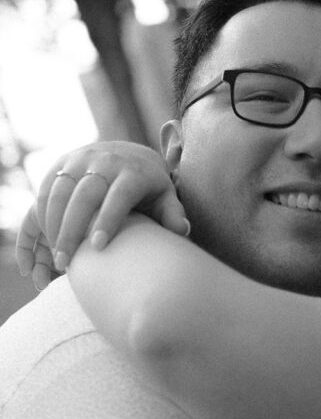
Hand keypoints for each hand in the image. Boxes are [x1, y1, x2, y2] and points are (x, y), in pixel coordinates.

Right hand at [16, 141, 188, 282]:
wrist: (130, 155)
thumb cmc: (151, 189)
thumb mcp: (166, 198)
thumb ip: (173, 214)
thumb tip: (181, 230)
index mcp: (133, 171)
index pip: (119, 195)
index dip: (107, 220)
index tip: (97, 248)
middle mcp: (105, 161)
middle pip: (84, 194)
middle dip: (72, 229)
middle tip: (66, 263)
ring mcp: (80, 159)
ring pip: (60, 191)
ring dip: (52, 225)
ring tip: (56, 257)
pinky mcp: (62, 163)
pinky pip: (46, 188)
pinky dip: (42, 214)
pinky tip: (46, 240)